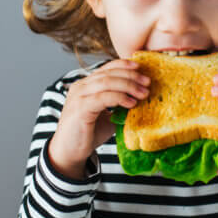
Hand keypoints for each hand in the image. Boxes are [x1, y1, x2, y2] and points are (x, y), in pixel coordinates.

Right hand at [48, 59, 149, 178]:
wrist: (70, 152)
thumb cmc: (88, 134)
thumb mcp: (107, 116)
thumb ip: (119, 105)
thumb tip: (140, 99)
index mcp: (86, 85)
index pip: (106, 68)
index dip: (124, 65)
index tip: (141, 68)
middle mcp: (80, 87)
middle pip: (108, 73)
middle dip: (131, 76)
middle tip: (147, 82)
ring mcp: (78, 96)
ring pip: (106, 82)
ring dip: (128, 86)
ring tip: (143, 93)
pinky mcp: (80, 108)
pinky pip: (102, 97)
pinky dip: (119, 98)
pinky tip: (130, 103)